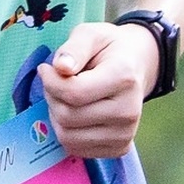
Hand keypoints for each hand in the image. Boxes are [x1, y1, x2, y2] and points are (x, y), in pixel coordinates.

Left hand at [39, 19, 160, 156]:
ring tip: (67, 98)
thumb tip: (61, 67)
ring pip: (68, 137)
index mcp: (124, 77)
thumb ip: (74, 48)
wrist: (136, 66)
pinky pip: (76, 149)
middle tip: (57, 83)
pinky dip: (67, 132)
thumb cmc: (108, 49)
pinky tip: (76, 114)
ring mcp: (126, 133)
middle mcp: (129, 110)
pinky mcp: (120, 148)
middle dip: (52, 98)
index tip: (46, 69)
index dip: (50, 82)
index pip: (74, 93)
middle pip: (68, 117)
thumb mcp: (91, 34)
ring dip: (57, 117)